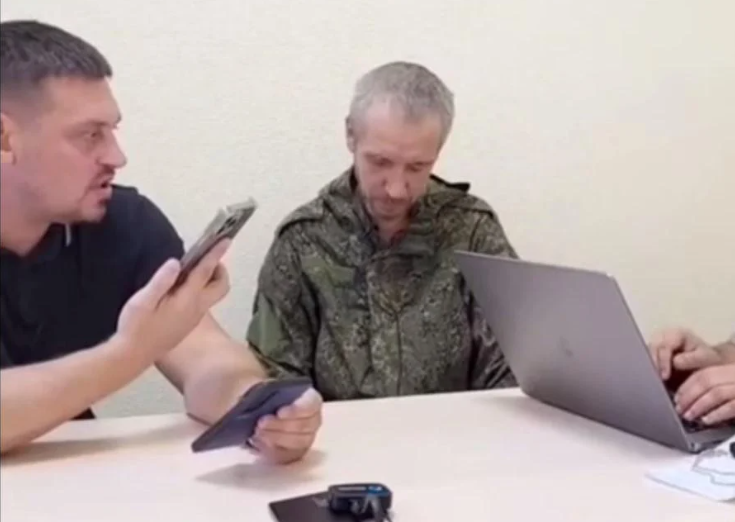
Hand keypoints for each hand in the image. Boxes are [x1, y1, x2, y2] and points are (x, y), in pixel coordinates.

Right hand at [116, 240, 230, 359]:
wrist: (132, 358)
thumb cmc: (135, 327)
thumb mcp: (142, 301)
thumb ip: (161, 281)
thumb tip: (177, 262)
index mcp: (186, 300)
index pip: (205, 272)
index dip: (216, 254)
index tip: (226, 240)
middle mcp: (196, 309)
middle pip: (221, 286)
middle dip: (219, 269)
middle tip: (205, 258)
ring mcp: (194, 319)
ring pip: (213, 295)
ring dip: (210, 279)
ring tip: (191, 268)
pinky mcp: (188, 325)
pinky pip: (203, 302)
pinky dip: (200, 289)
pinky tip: (181, 287)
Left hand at [247, 387, 322, 464]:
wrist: (262, 410)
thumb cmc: (267, 397)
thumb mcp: (264, 389)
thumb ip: (263, 392)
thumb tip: (253, 397)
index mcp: (311, 400)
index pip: (310, 405)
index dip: (296, 410)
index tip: (279, 412)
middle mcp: (313, 422)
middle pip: (302, 427)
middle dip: (279, 426)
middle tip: (260, 424)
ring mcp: (305, 440)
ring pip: (295, 444)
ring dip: (273, 439)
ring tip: (256, 434)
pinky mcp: (293, 455)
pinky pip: (284, 457)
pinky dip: (269, 451)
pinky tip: (256, 443)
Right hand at [647, 328, 722, 379]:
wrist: (707, 367)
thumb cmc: (707, 361)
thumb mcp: (706, 359)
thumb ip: (692, 359)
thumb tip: (675, 361)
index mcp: (677, 333)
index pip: (664, 345)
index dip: (663, 360)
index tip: (665, 376)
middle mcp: (664, 336)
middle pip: (652, 348)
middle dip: (654, 364)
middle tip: (657, 380)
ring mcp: (656, 344)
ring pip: (645, 354)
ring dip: (649, 367)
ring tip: (653, 381)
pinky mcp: (652, 354)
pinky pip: (645, 360)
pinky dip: (649, 370)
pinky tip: (652, 379)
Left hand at [674, 364, 734, 424]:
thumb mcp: (730, 383)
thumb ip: (713, 385)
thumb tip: (687, 396)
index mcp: (731, 367)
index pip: (703, 372)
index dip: (687, 385)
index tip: (677, 397)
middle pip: (706, 380)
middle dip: (688, 395)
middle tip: (679, 408)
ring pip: (716, 393)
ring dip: (698, 406)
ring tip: (688, 416)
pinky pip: (731, 407)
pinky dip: (716, 414)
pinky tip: (706, 420)